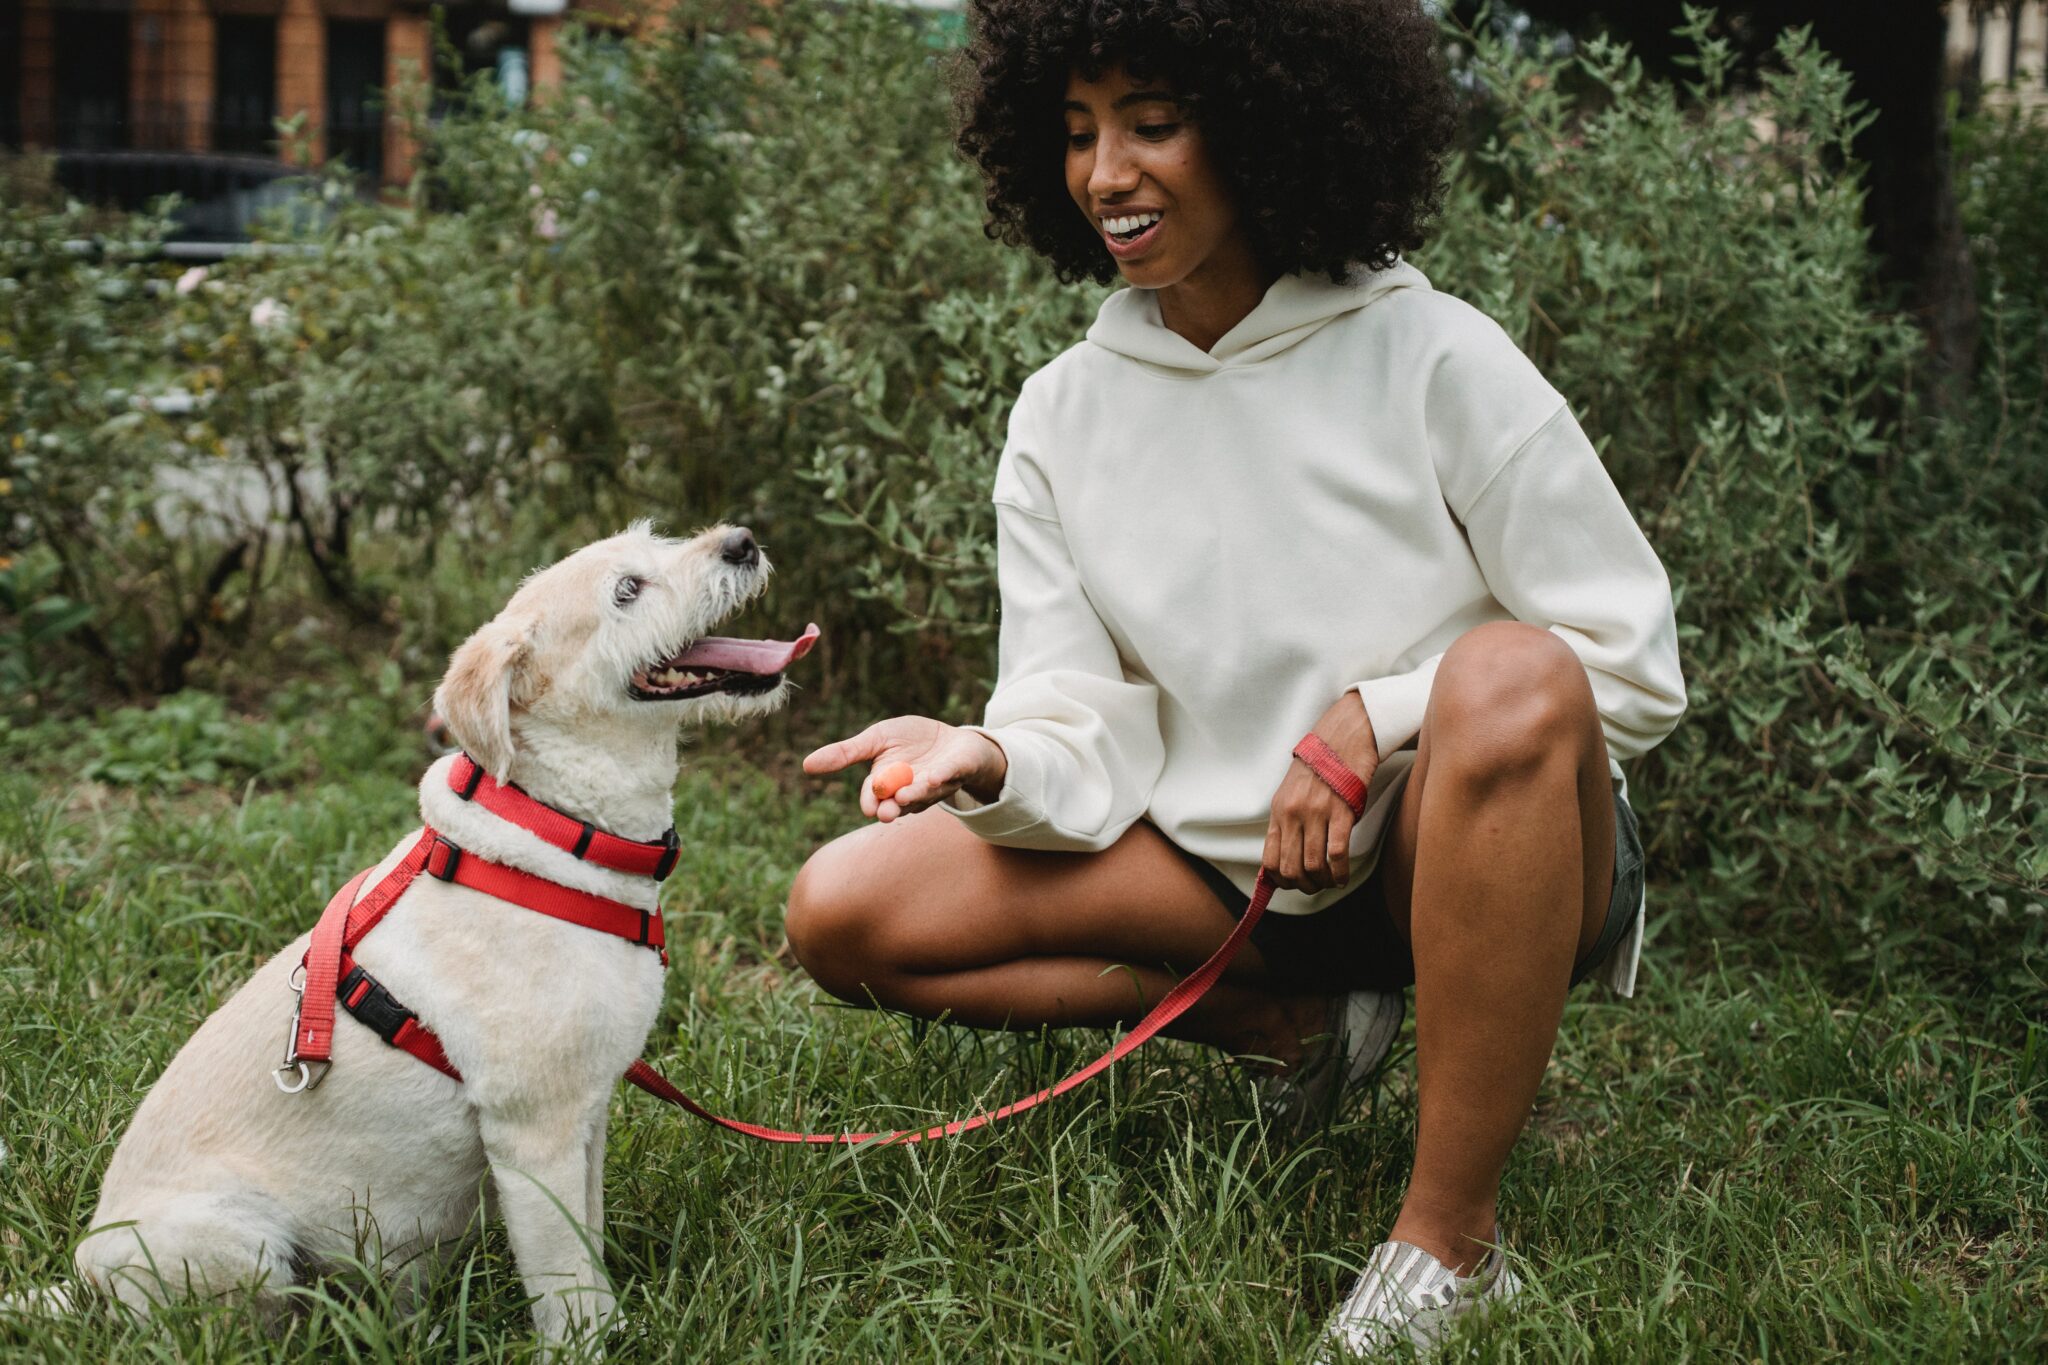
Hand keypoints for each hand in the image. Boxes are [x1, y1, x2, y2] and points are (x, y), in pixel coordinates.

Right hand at [802, 715, 1008, 821]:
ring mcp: (936, 784)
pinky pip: (951, 774)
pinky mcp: (959, 770)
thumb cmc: (911, 741)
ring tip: (905, 795)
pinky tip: (934, 777)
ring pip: (924, 793)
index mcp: (889, 784)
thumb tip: (805, 765)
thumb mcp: (876, 740)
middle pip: (899, 804)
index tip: (869, 807)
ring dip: (915, 795)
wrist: (954, 739)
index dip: (871, 802)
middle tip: (886, 814)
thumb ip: (846, 753)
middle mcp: (911, 791)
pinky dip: (942, 776)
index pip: (875, 797)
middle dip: (893, 808)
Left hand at [1263, 691, 1378, 890]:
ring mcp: (1316, 813)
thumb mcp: (1291, 793)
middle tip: (1316, 886)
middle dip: (1303, 886)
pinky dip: (1340, 873)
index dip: (1280, 881)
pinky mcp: (1341, 811)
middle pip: (1290, 868)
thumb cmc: (1319, 768)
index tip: (1293, 884)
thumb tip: (1288, 858)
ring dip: (1323, 882)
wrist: (1342, 737)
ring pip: (1313, 866)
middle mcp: (1293, 814)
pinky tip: (1343, 876)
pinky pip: (1336, 854)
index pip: (1269, 860)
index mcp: (1279, 812)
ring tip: (1332, 882)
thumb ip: (1288, 823)